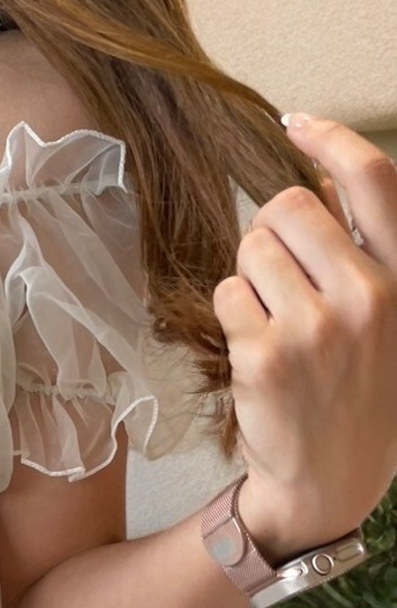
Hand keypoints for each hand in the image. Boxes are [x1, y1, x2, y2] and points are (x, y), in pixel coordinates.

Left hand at [212, 115, 396, 562]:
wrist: (326, 485)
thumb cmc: (353, 396)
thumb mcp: (385, 320)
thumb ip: (364, 252)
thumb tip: (325, 179)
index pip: (376, 180)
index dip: (332, 138)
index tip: (299, 122)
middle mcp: (372, 296)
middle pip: (289, 205)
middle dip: (271, 230)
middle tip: (278, 278)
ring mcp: (317, 327)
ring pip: (250, 249)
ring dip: (249, 278)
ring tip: (273, 324)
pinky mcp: (264, 356)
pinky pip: (226, 296)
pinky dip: (231, 317)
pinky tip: (255, 354)